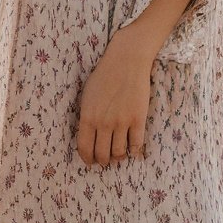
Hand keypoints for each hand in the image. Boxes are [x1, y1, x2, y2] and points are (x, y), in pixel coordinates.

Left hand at [76, 27, 153, 166]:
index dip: (87, 159)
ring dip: (118, 158)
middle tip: (105, 160)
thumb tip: (88, 137)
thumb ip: (87, 117)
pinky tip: (132, 149)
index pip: (84, 148)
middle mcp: (104, 123)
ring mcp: (122, 122)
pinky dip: (133, 151)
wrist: (126, 61)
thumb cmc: (104, 76)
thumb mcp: (87, 96)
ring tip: (118, 154)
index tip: (90, 162)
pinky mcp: (138, 119)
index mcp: (88, 117)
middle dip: (103, 161)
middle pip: (102, 155)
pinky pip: (136, 145)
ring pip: (119, 153)